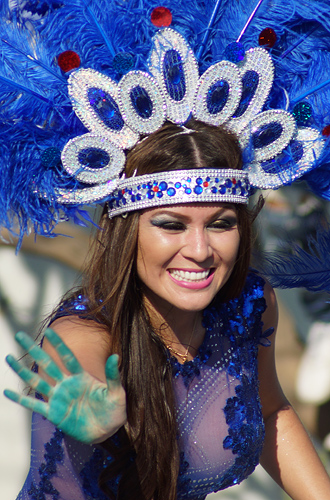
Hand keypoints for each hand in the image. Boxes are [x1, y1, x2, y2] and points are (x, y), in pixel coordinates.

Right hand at [4, 329, 126, 443]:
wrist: (108, 430)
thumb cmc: (114, 409)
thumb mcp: (117, 391)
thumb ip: (113, 375)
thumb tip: (116, 356)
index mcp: (81, 377)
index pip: (67, 356)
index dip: (58, 344)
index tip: (49, 329)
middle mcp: (67, 384)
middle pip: (47, 364)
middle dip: (33, 350)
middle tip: (19, 335)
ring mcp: (58, 398)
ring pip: (37, 381)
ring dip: (22, 370)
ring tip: (8, 358)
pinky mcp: (54, 414)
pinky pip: (34, 405)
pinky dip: (20, 399)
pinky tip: (7, 392)